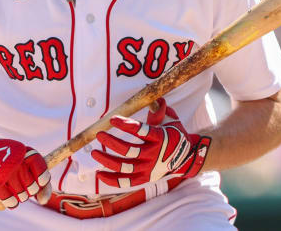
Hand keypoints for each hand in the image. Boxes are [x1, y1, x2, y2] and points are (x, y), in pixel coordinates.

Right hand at [0, 132, 50, 208]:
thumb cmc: (1, 158)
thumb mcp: (18, 160)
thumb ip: (36, 179)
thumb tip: (44, 199)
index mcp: (23, 152)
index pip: (40, 166)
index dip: (43, 177)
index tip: (39, 181)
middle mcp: (16, 162)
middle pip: (32, 187)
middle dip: (28, 190)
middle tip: (20, 184)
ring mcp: (5, 173)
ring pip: (22, 196)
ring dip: (18, 196)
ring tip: (11, 187)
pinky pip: (10, 201)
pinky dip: (11, 202)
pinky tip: (8, 198)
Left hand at [92, 98, 210, 187]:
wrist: (185, 158)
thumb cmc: (174, 134)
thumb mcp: (171, 120)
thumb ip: (160, 110)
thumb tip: (153, 97)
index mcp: (159, 138)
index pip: (140, 131)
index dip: (125, 125)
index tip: (112, 119)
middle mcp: (153, 155)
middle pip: (128, 150)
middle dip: (111, 142)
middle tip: (99, 134)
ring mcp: (148, 169)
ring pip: (124, 167)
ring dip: (107, 160)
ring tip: (94, 152)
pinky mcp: (144, 179)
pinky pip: (126, 182)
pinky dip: (112, 180)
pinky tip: (99, 173)